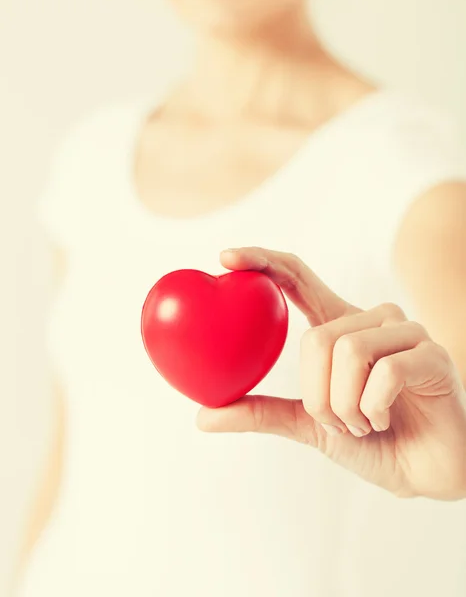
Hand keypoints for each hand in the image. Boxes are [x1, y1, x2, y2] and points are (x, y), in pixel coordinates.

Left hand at [197, 247, 465, 499]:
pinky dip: (373, 409)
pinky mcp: (432, 354)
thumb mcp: (309, 425)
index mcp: (340, 327)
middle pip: (318, 337)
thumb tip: (203, 416)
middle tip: (340, 424)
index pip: (298, 278)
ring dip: (345, 407)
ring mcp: (406, 332)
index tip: (225, 257)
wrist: (424, 473)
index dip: (263, 261)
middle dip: (319, 397)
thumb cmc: (371, 440)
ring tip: (364, 424)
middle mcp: (372, 319)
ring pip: (348, 351)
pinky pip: (384, 372)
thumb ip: (262, 412)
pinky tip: (385, 420)